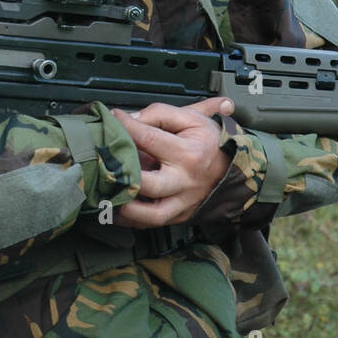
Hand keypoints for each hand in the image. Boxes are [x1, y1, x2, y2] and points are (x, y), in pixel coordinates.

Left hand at [111, 96, 234, 227]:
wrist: (234, 166)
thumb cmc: (209, 140)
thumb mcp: (191, 117)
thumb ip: (160, 114)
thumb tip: (130, 119)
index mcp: (189, 153)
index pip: (149, 139)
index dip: (125, 127)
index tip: (111, 118)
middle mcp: (185, 180)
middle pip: (148, 184)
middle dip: (122, 175)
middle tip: (103, 164)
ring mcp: (183, 201)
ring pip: (151, 214)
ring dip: (125, 208)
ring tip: (106, 195)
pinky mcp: (180, 214)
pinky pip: (152, 223)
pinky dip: (131, 220)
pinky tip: (116, 209)